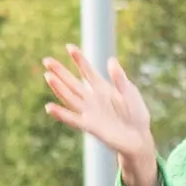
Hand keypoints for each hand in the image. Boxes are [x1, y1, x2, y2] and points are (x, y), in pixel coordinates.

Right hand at [38, 44, 161, 185]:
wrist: (138, 138)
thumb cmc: (136, 114)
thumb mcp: (130, 92)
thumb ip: (119, 79)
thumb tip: (110, 60)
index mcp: (102, 88)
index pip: (87, 71)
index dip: (79, 59)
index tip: (69, 47)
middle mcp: (92, 98)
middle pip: (72, 82)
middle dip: (60, 71)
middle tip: (46, 60)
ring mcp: (89, 112)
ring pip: (69, 97)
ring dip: (58, 88)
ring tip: (48, 76)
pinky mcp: (89, 125)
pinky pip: (72, 118)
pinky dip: (61, 113)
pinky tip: (49, 107)